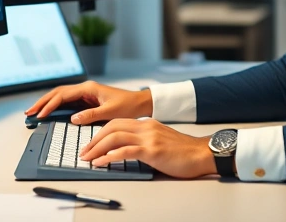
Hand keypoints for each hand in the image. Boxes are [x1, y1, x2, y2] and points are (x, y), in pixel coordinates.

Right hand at [25, 81, 152, 124]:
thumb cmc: (128, 106)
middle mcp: (85, 89)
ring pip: (61, 96)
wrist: (140, 103)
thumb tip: (72, 118)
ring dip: (47, 103)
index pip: (63, 95)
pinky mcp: (87, 100)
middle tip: (29, 112)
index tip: (40, 115)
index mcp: (88, 88)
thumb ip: (91, 115)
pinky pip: (67, 102)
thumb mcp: (110, 112)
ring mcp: (85, 94)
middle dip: (42, 102)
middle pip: (58, 93)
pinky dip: (56, 107)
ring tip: (34, 112)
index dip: (50, 105)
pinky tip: (48, 112)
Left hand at [79, 118, 217, 178]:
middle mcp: (145, 127)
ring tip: (88, 159)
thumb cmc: (183, 152)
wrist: (201, 154)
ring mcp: (149, 137)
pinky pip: (125, 151)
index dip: (100, 133)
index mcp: (146, 123)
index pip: (116, 123)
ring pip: (115, 137)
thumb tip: (124, 150)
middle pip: (111, 127)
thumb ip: (144, 140)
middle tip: (84, 152)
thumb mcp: (160, 140)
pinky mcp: (152, 150)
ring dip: (97, 148)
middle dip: (94, 140)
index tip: (91, 144)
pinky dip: (109, 156)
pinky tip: (101, 163)